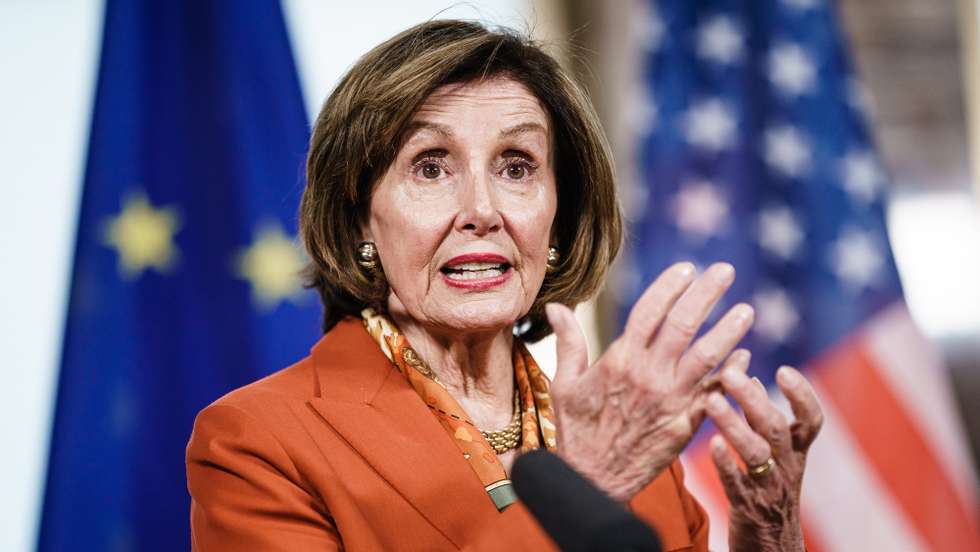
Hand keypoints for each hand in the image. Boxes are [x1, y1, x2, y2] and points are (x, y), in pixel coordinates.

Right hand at [546, 262, 754, 500]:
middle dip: (707, 294)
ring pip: (708, 357)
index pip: (649, 311)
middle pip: (684, 325)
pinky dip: (732, 374)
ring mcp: (671, 401)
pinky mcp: (686, 425)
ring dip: (729, 331)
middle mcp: (648, 376)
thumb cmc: (576, 431)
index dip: (670, 286)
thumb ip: (568, 342)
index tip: (687, 267)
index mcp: (619, 360)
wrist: (592, 481)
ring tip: (746, 310)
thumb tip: (557, 306)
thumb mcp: (565, 384)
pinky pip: (716, 394)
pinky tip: (744, 357)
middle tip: (725, 271)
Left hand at [705, 366, 822, 551]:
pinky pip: (737, 485)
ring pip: (756, 454)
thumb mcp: (774, 455)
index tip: (785, 369)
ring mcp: (768, 488)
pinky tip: (711, 445)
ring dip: (734, 425)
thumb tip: (752, 378)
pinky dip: (725, 465)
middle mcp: (787, 467)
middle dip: (753, 399)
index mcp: (797, 452)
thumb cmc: (768, 491)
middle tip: (730, 373)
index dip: (802, 394)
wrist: (772, 550)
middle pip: (776, 428)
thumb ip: (763, 419)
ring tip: (712, 401)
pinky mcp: (747, 508)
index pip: (811, 419)